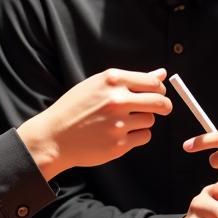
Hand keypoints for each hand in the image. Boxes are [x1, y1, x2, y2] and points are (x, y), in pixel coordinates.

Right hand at [19, 68, 171, 180]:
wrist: (54, 136)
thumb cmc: (75, 108)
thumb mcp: (98, 86)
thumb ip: (131, 80)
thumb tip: (162, 73)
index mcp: (112, 80)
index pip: (153, 83)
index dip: (160, 89)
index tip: (159, 93)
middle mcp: (117, 100)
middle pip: (159, 102)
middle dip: (164, 106)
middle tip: (161, 108)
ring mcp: (118, 123)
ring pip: (150, 121)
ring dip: (143, 121)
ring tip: (124, 122)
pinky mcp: (118, 145)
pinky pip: (143, 137)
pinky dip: (137, 136)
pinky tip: (121, 134)